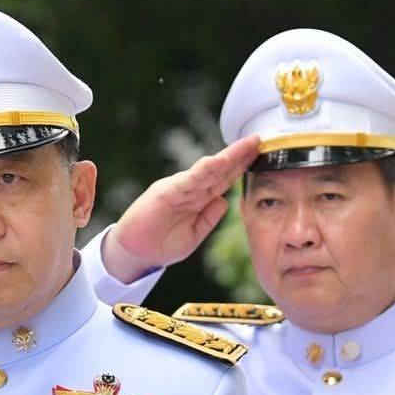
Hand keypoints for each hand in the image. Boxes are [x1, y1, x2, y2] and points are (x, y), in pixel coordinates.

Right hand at [101, 136, 261, 282]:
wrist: (135, 254)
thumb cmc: (162, 244)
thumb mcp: (194, 234)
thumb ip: (209, 218)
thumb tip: (225, 201)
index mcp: (197, 199)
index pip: (224, 180)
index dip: (241, 168)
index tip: (258, 155)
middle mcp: (190, 190)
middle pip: (219, 170)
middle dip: (239, 156)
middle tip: (257, 140)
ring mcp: (178, 189)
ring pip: (207, 171)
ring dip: (226, 158)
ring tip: (245, 146)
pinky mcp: (165, 193)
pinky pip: (188, 180)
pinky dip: (203, 170)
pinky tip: (218, 161)